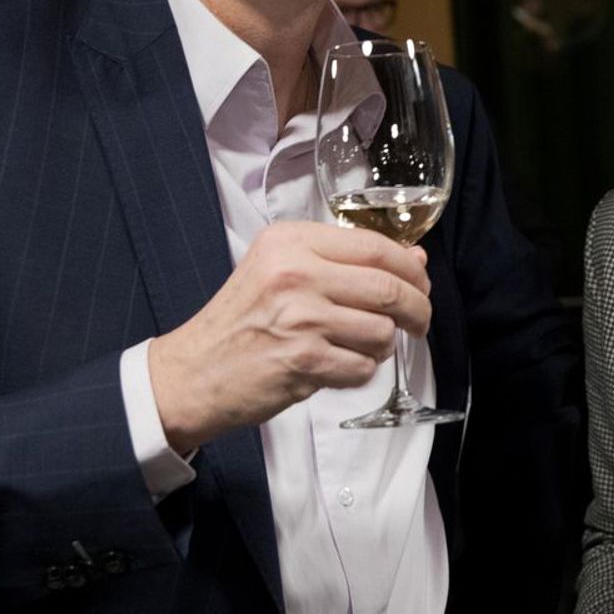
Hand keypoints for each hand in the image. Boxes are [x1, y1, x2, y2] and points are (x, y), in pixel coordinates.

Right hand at [148, 221, 431, 446]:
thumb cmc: (240, 321)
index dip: (411, 268)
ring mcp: (301, 318)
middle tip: (418, 322)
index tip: (420, 282)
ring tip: (361, 347)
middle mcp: (296, 273)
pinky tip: (338, 366)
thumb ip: (343, 261)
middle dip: (417, 309)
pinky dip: (360, 372)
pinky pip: (363, 368)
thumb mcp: (281, 270)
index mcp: (291, 241)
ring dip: (382, 346)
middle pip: (389, 287)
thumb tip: (414, 260)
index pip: (376, 246)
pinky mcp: (304, 361)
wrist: (193, 370)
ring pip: (382, 331)